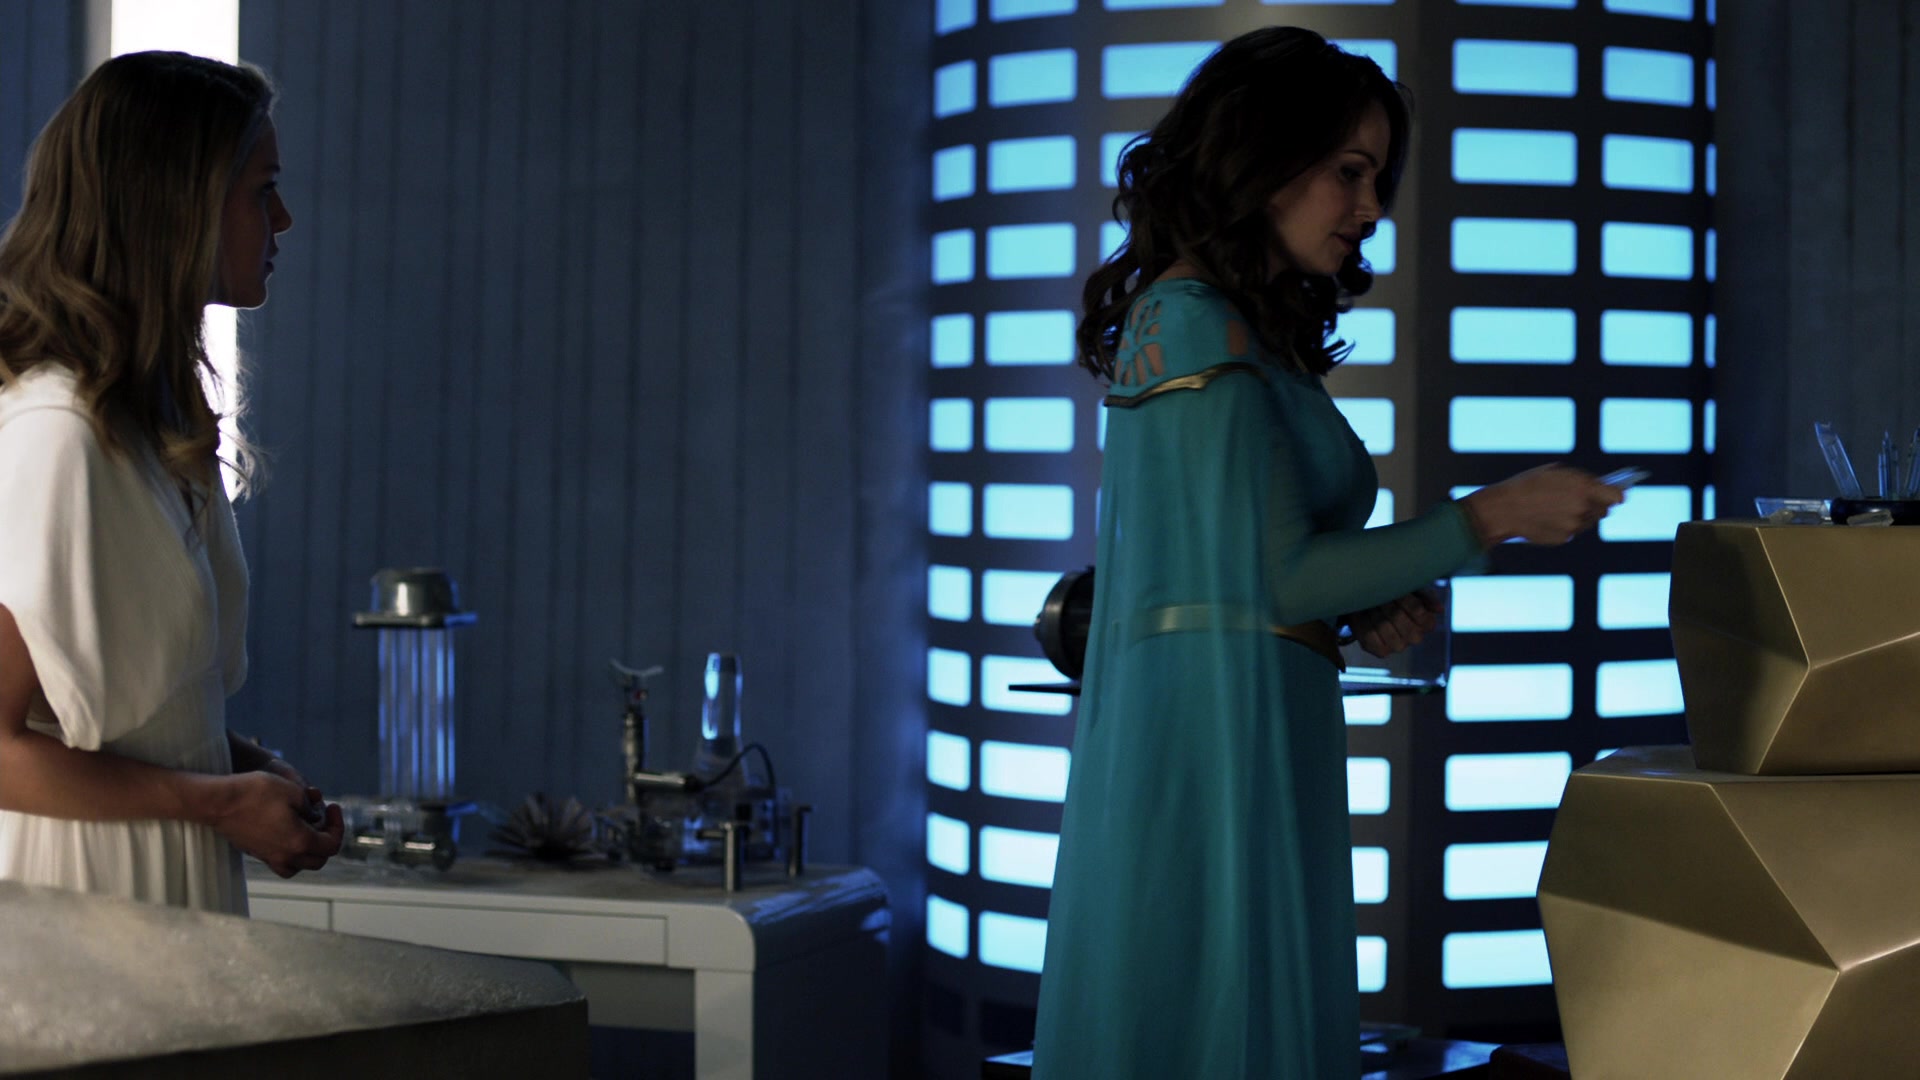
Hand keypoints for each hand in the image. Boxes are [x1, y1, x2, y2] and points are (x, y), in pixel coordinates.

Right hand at [205, 770, 343, 877]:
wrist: (218, 801)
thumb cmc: (255, 792)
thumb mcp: (294, 790)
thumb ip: (311, 806)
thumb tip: (313, 816)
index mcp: (300, 842)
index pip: (332, 845)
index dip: (338, 825)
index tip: (333, 806)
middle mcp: (285, 856)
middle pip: (317, 860)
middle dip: (326, 840)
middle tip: (324, 819)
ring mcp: (268, 856)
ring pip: (297, 866)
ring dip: (308, 851)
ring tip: (307, 830)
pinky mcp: (254, 852)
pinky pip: (279, 862)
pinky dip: (289, 853)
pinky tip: (286, 832)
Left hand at [1345, 588, 1443, 657]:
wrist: (1368, 599)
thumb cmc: (1394, 592)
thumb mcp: (1411, 588)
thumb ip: (1427, 596)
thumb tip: (1439, 610)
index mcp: (1427, 622)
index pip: (1419, 613)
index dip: (1405, 600)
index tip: (1394, 590)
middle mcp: (1416, 638)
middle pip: (1403, 623)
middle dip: (1389, 607)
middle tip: (1379, 597)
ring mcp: (1398, 646)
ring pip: (1387, 632)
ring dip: (1376, 615)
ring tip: (1370, 604)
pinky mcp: (1381, 651)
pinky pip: (1372, 641)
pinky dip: (1364, 626)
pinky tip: (1363, 616)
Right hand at [1463, 465, 1624, 545]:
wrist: (1504, 509)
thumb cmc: (1528, 484)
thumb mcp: (1557, 472)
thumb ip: (1582, 480)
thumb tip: (1599, 488)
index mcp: (1583, 488)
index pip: (1617, 497)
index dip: (1616, 495)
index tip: (1616, 494)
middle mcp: (1582, 509)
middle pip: (1604, 510)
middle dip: (1596, 505)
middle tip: (1584, 500)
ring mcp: (1574, 526)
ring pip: (1588, 521)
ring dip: (1581, 515)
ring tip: (1561, 508)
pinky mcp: (1563, 539)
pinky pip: (1573, 531)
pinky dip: (1566, 525)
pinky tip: (1549, 518)